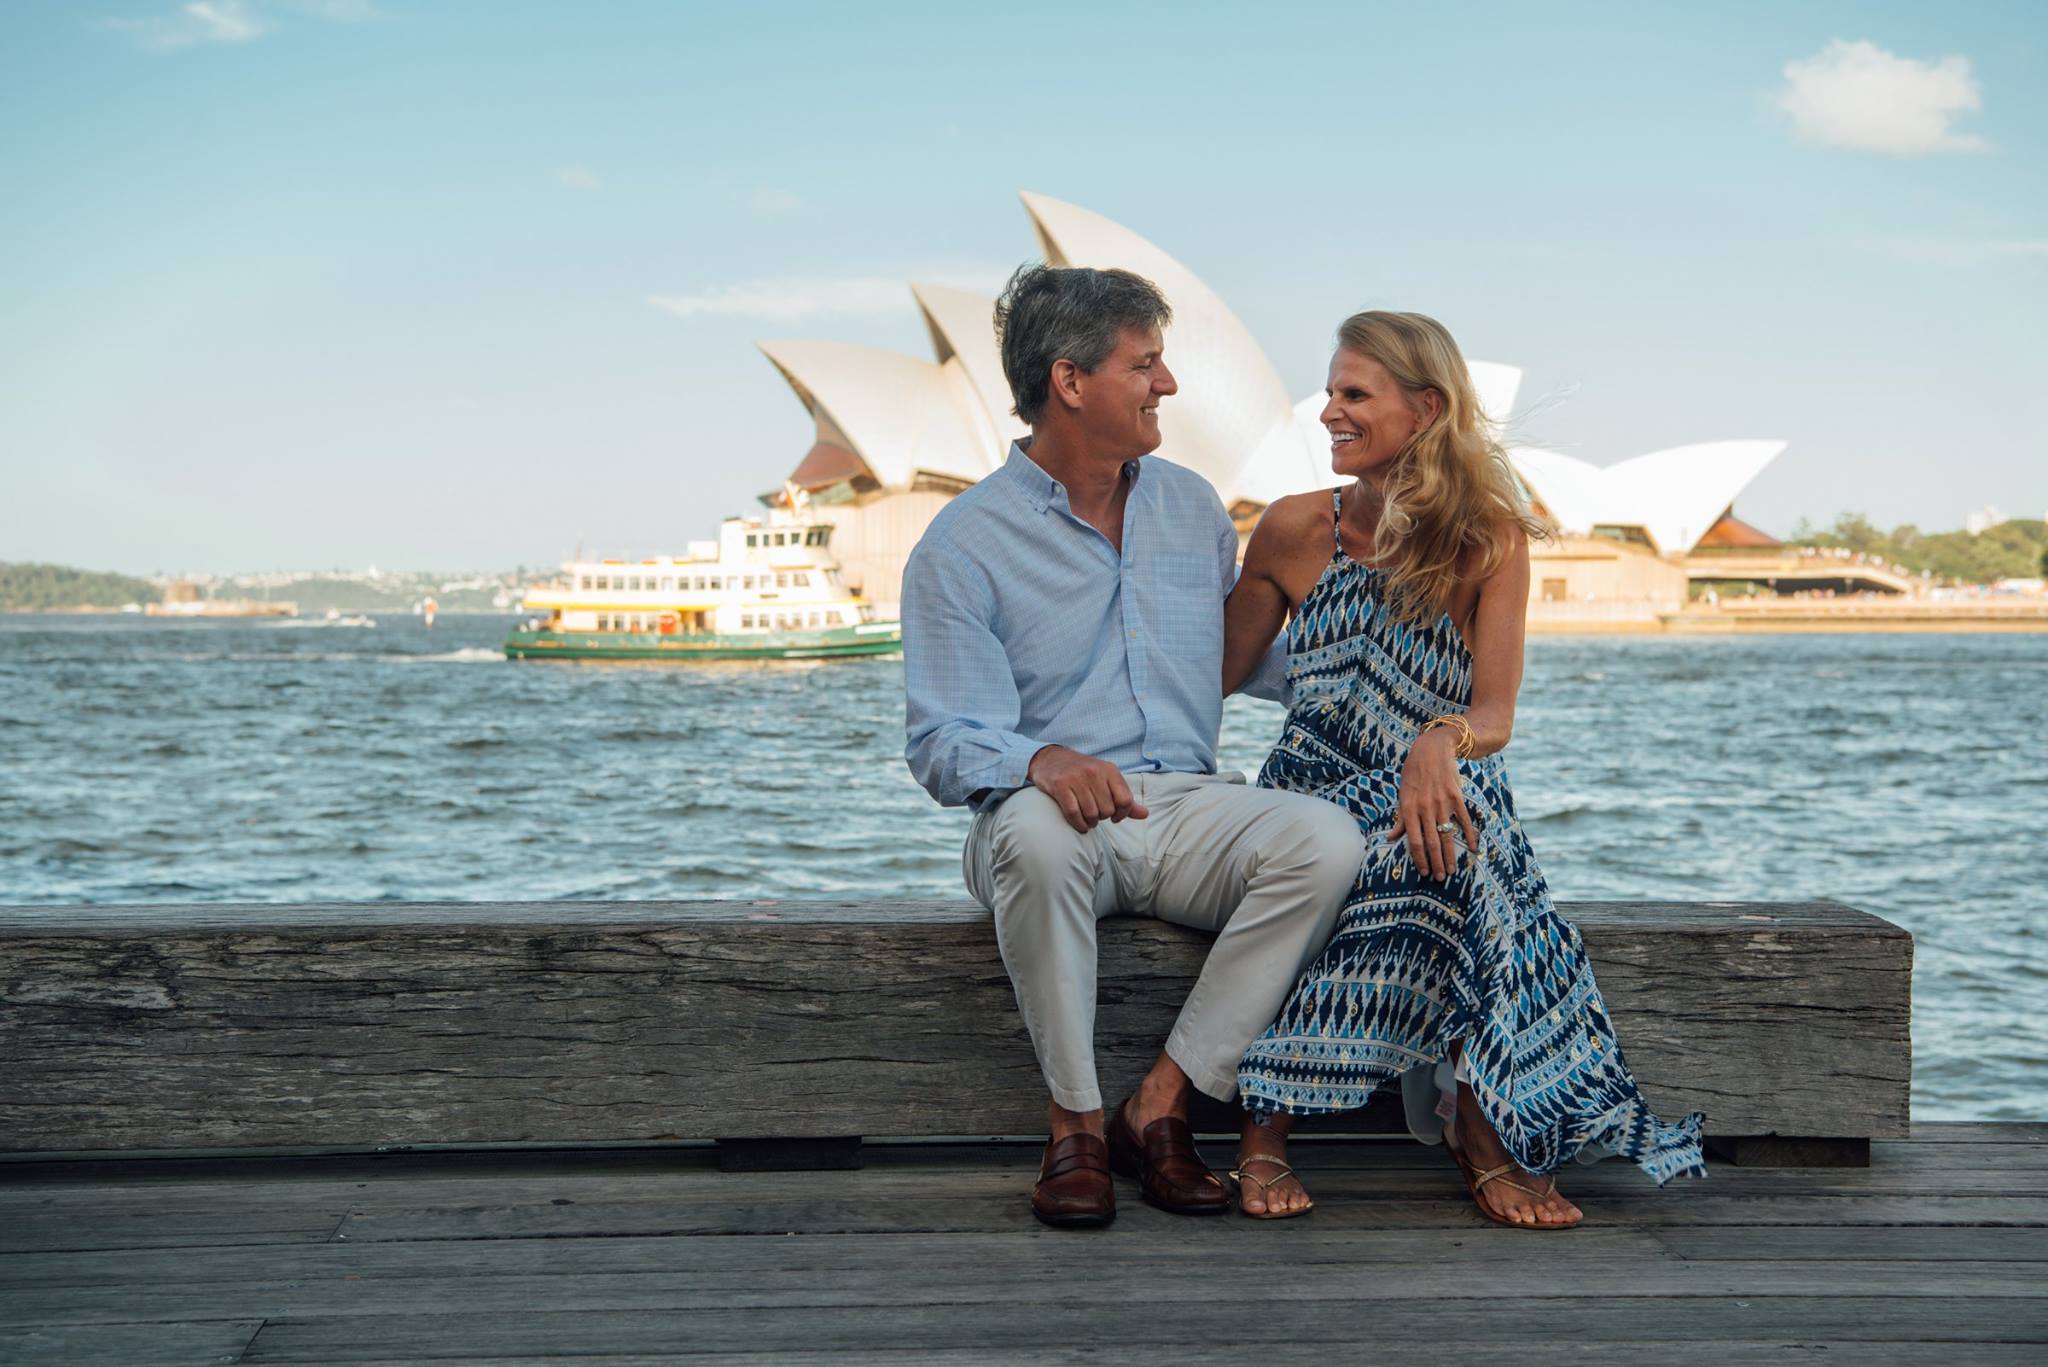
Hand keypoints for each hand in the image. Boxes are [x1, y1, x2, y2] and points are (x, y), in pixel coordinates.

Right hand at [1027, 745, 1147, 833]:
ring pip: (1091, 813)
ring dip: (1090, 823)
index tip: (1114, 817)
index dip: (1122, 814)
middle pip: (1107, 810)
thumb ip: (1124, 798)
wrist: (1051, 759)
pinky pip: (1073, 813)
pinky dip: (1078, 824)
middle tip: (1096, 815)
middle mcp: (1094, 772)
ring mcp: (1076, 778)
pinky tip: (1079, 824)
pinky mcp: (1060, 785)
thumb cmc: (1083, 773)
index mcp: (1110, 770)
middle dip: (1103, 818)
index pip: (1125, 800)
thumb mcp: (1107, 780)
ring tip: (1088, 820)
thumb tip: (1145, 814)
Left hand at [1386, 729, 1477, 881]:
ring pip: (1447, 835)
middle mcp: (1425, 808)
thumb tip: (1391, 837)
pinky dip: (1470, 835)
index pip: (1414, 840)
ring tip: (1452, 870)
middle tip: (1439, 878)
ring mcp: (1442, 803)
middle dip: (1435, 862)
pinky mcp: (1456, 797)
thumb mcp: (1402, 793)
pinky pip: (1464, 820)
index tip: (1423, 872)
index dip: (1419, 858)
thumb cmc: (1413, 772)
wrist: (1433, 749)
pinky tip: (1473, 848)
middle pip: (1431, 841)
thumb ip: (1400, 818)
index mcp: (1409, 808)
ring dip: (1450, 855)